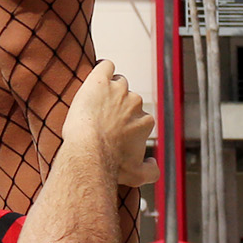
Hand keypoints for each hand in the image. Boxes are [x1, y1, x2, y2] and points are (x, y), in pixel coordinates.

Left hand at [67, 63, 156, 185]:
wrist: (89, 152)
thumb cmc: (111, 165)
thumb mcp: (136, 175)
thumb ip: (151, 171)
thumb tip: (153, 165)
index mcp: (145, 122)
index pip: (138, 116)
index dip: (125, 122)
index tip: (112, 129)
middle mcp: (135, 103)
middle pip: (128, 98)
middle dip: (116, 106)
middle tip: (99, 119)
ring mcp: (118, 89)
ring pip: (117, 82)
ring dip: (108, 89)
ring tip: (94, 102)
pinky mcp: (100, 80)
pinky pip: (106, 66)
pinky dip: (102, 70)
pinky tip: (95, 78)